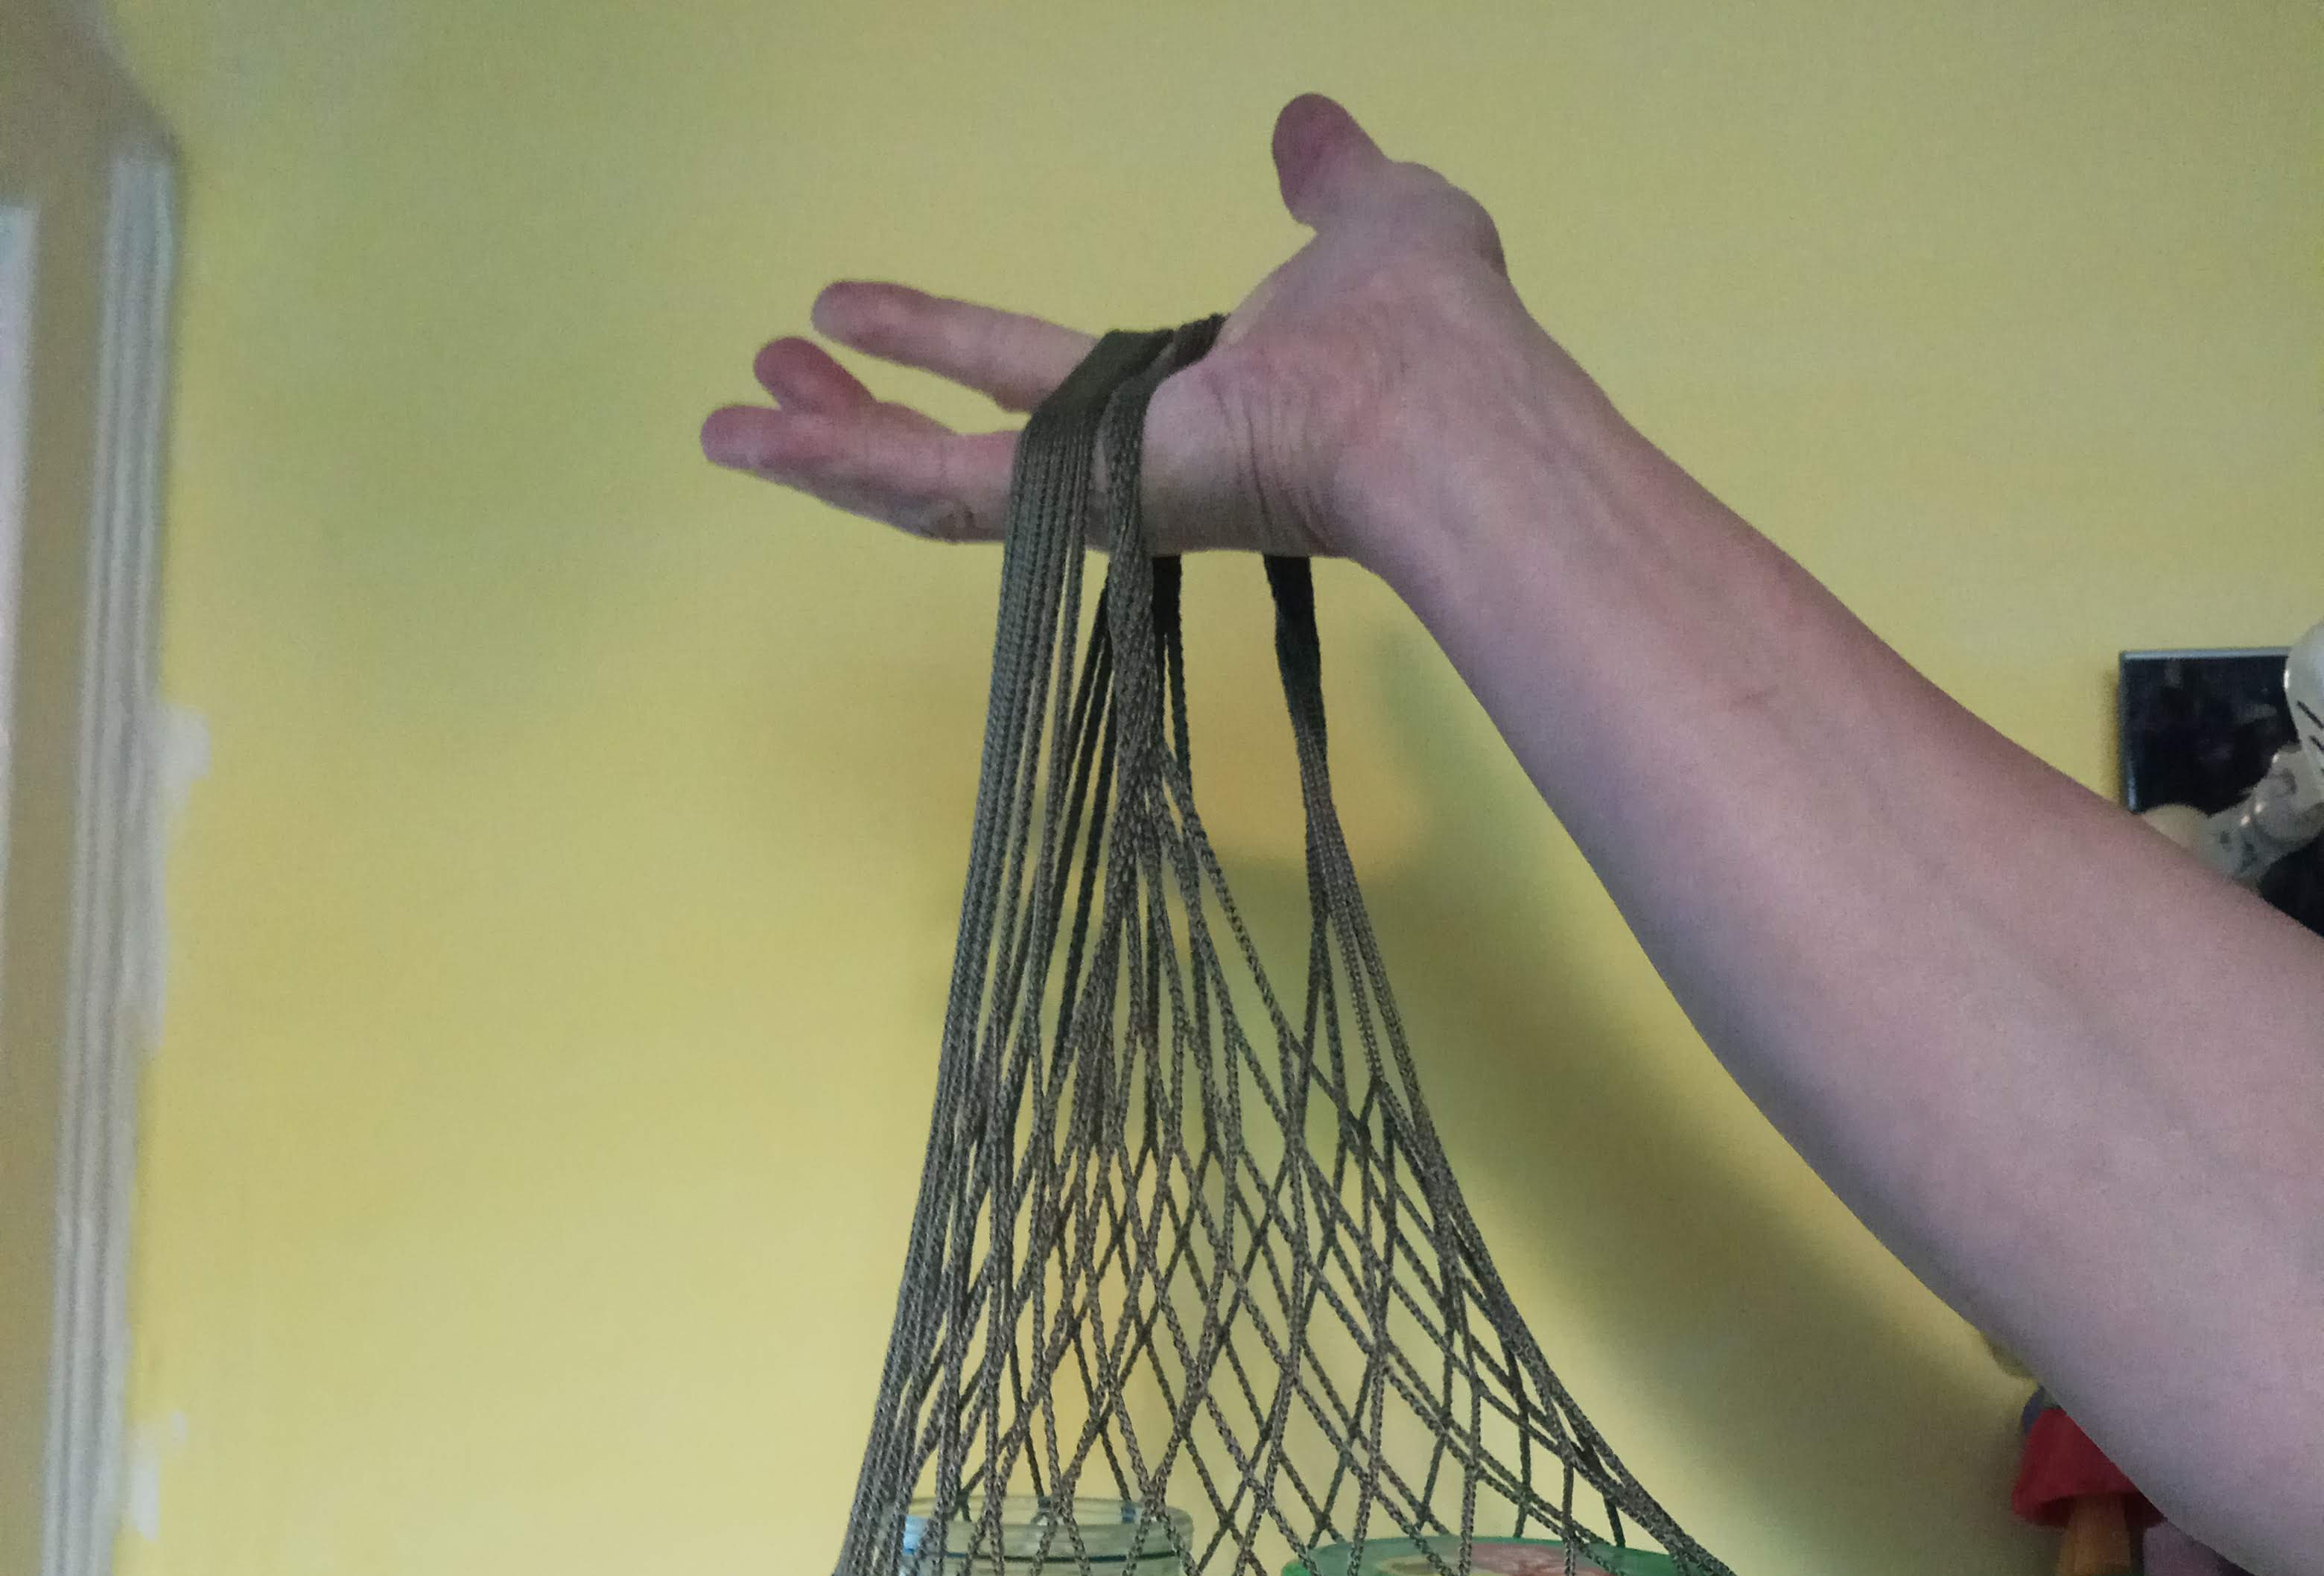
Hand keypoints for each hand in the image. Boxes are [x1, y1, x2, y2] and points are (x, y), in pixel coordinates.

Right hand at [699, 95, 1527, 563]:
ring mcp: (1095, 488)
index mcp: (1174, 398)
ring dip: (822, 451)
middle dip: (858, 415)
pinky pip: (938, 490)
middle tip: (765, 379)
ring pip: (928, 485)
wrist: (1437, 398)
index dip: (941, 344)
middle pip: (959, 445)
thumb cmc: (1425, 323)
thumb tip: (1306, 124)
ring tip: (723, 426)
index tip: (854, 309)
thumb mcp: (1370, 213)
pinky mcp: (1077, 501)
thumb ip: (1326, 177)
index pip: (1032, 375)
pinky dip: (842, 463)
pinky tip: (759, 437)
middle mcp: (1123, 459)